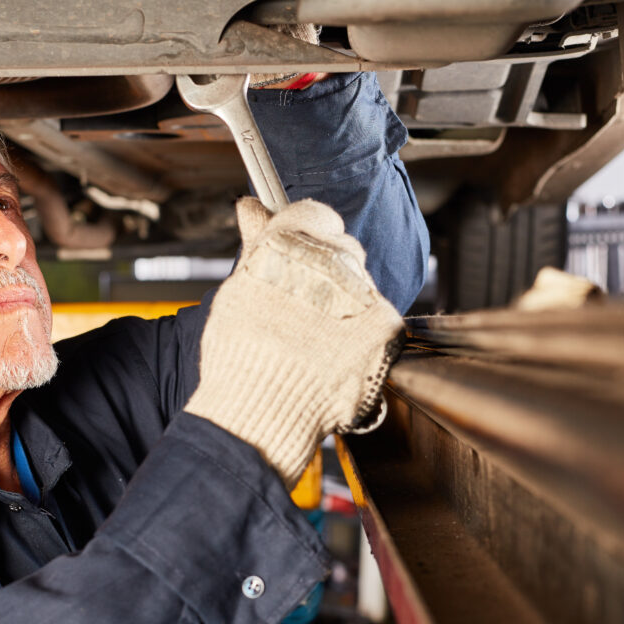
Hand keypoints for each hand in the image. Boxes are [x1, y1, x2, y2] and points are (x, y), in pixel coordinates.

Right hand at [184, 198, 403, 486]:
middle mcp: (327, 261)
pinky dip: (365, 334)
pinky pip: (380, 318)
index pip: (316, 215)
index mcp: (287, 245)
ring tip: (318, 340)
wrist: (262, 415)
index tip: (306, 253)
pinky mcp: (385, 325)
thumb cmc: (241, 359)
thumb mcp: (239, 292)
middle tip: (307, 308)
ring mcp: (360, 293)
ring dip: (347, 304)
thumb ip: (256, 244)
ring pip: (362, 284)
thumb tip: (251, 208)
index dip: (310, 234)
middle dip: (329, 270)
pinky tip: (338, 355)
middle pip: (344, 248)